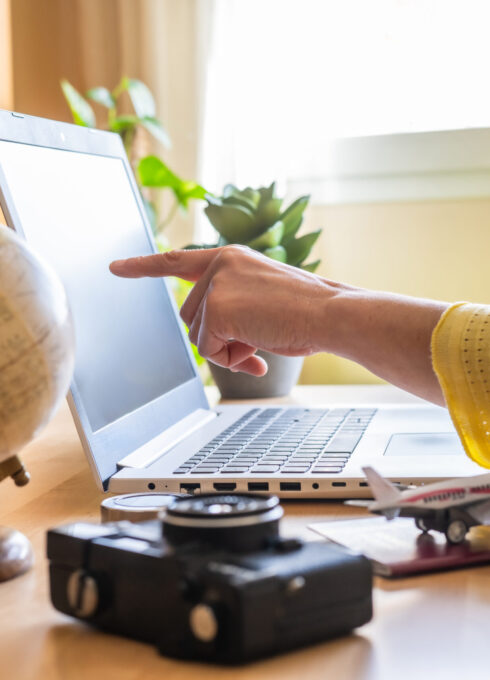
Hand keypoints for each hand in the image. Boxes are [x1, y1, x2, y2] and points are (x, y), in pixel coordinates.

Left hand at [110, 246, 335, 374]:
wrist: (331, 313)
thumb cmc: (307, 311)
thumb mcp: (263, 298)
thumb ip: (232, 307)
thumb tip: (213, 342)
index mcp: (231, 258)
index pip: (178, 260)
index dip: (144, 266)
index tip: (116, 267)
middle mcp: (220, 264)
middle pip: (190, 316)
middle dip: (218, 337)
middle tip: (255, 340)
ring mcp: (217, 284)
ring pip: (199, 335)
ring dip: (228, 349)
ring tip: (262, 341)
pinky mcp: (218, 307)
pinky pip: (209, 349)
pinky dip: (231, 359)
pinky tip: (258, 351)